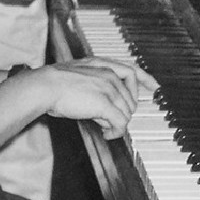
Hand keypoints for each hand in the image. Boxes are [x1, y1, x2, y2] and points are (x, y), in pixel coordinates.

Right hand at [37, 58, 152, 139]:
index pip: (132, 70)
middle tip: (108, 121)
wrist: (45, 86)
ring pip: (127, 112)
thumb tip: (102, 104)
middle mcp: (109, 75)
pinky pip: (120, 122)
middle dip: (122, 112)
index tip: (154, 87)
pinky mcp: (104, 103)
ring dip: (117, 123)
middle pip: (130, 99)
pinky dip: (116, 131)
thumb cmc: (54, 83)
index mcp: (103, 65)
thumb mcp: (78, 75)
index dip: (146, 79)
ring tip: (102, 126)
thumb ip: (94, 83)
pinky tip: (106, 134)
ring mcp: (108, 88)